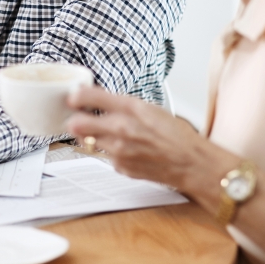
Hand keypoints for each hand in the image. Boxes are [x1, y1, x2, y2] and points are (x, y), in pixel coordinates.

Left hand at [65, 85, 236, 193]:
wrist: (191, 162)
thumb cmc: (176, 135)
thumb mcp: (150, 109)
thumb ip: (123, 105)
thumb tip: (99, 101)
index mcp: (131, 108)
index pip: (90, 96)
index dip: (77, 97)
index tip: (73, 98)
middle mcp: (121, 128)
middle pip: (77, 124)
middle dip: (75, 121)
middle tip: (77, 119)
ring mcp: (118, 150)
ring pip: (88, 142)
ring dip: (90, 137)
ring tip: (103, 134)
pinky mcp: (120, 167)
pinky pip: (105, 157)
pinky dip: (110, 153)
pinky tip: (125, 150)